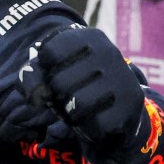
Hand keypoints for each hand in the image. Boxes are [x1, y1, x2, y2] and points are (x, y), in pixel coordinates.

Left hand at [19, 26, 143, 157]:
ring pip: (78, 104)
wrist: (121, 105)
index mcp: (89, 37)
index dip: (46, 69)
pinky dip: (90, 127)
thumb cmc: (80, 83)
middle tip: (68, 96)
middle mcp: (109, 52)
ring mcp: (122, 78)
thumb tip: (35, 95)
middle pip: (60, 81)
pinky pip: (96, 123)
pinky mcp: (130, 104)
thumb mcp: (55, 70)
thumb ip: (33, 74)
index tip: (57, 72)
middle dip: (57, 94)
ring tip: (81, 108)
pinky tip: (97, 119)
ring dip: (72, 113)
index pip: (49, 51)